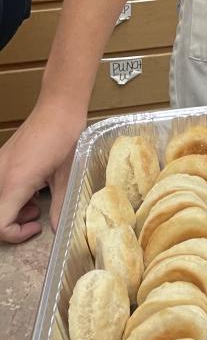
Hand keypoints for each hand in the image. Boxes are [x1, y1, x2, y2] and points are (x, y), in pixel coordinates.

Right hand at [0, 98, 85, 242]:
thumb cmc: (64, 135)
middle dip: (14, 222)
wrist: (59, 105)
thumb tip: (59, 227)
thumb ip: (60, 205)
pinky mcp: (2, 158)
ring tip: (37, 201)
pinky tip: (32, 187)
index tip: (35, 226)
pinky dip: (11, 193)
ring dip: (12, 208)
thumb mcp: (66, 174)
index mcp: (15, 182)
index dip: (15, 234)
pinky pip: (0, 184)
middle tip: (37, 214)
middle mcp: (0, 175)